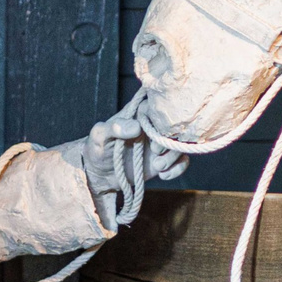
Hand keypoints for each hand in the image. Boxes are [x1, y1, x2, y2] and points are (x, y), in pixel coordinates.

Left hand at [65, 105, 186, 217]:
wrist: (101, 174)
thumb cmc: (98, 149)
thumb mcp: (99, 136)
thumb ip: (114, 127)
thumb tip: (136, 126)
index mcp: (140, 113)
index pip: (160, 107)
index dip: (160, 120)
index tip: (151, 134)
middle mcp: (154, 126)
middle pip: (176, 126)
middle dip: (169, 140)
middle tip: (155, 151)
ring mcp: (162, 142)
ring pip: (182, 143)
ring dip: (173, 156)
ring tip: (157, 166)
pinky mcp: (166, 159)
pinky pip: (183, 160)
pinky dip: (177, 169)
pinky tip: (163, 174)